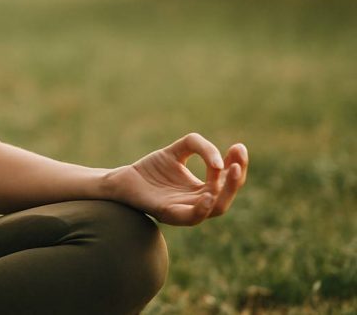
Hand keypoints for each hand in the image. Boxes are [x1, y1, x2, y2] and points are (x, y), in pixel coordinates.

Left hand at [105, 133, 248, 225]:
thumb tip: (217, 161)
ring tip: (230, 171)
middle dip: (236, 179)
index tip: (239, 147)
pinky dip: (202, 208)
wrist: (124, 179)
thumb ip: (197, 145)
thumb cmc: (152, 168)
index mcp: (203, 189)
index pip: (227, 179)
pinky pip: (192, 217)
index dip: (237, 163)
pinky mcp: (169, 214)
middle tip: (239, 162)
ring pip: (215, 208)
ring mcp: (185, 209)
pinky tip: (208, 194)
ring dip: (226, 191)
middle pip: (227, 196)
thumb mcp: (178, 150)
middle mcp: (198, 202)